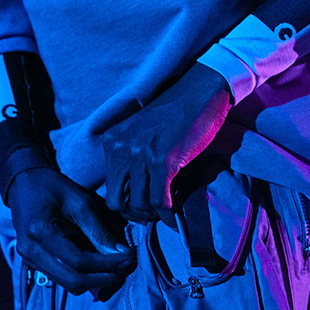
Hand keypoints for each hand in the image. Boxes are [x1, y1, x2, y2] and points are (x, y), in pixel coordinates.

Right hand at [7, 168, 133, 294]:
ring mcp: (29, 260)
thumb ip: (99, 230)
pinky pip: (62, 278)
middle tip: (124, 267)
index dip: (107, 264)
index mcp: (40, 232)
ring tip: (114, 267)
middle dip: (103, 278)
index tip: (128, 257)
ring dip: (94, 281)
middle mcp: (30, 251)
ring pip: (67, 284)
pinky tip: (99, 265)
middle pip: (72, 281)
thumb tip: (121, 253)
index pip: (78, 261)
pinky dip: (83, 276)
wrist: (24, 185)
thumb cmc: (54, 188)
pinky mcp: (33, 263)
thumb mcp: (80, 202)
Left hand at [103, 63, 231, 225]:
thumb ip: (132, 157)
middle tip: (151, 215)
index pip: (109, 187)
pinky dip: (168, 215)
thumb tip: (137, 192)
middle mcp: (120, 148)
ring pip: (138, 204)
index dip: (125, 204)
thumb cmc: (176, 113)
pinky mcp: (162, 161)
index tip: (142, 207)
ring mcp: (140, 155)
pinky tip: (175, 218)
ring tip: (166, 214)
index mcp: (112, 141)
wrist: (200, 90)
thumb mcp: (142, 133)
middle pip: (116, 201)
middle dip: (134, 214)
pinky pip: (160, 201)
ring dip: (153, 215)